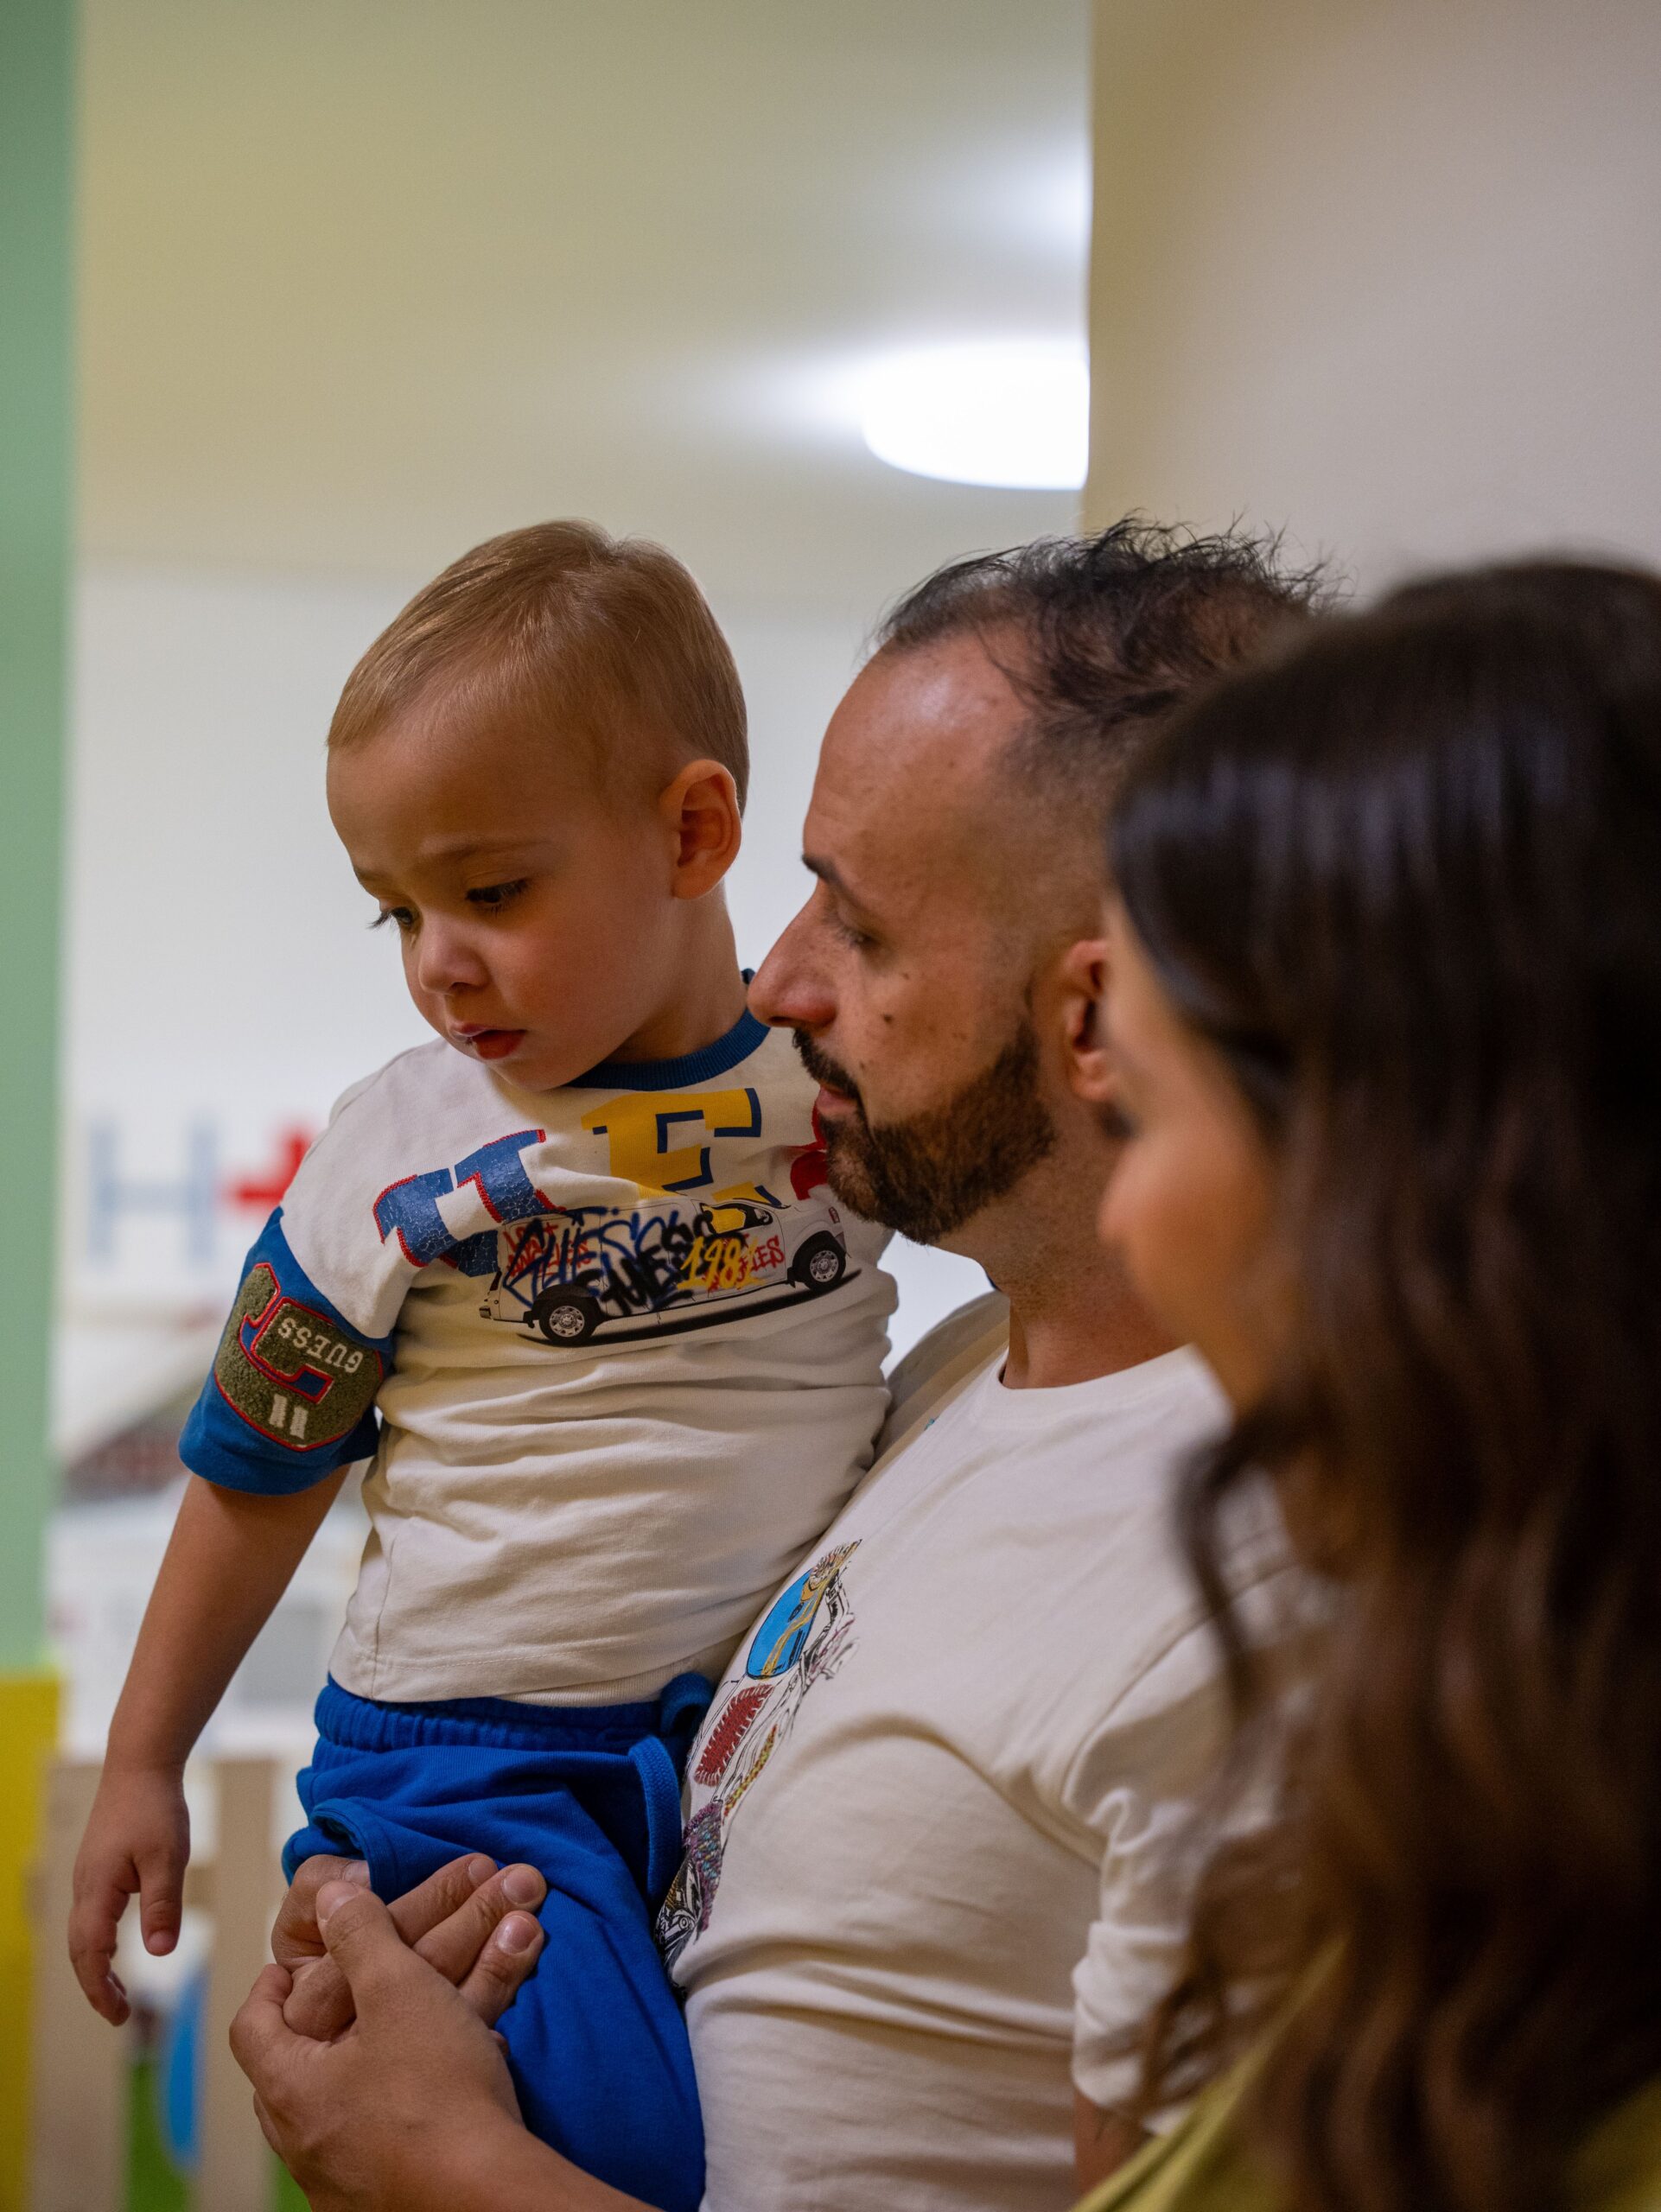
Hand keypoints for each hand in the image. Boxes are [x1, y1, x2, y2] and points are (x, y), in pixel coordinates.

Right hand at [69, 1760, 189, 2022]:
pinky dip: (98, 1942)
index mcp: (97, 1891)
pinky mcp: (96, 1868)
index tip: (119, 2018)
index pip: (90, 1954)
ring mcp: (87, 1878)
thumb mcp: (168, 1858)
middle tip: (120, 2015)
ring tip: (118, 1992)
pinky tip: (115, 1948)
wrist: (139, 1764)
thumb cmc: (156, 1808)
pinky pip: (89, 1916)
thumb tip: (161, 1954)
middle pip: (80, 1950)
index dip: (101, 1989)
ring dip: (96, 1966)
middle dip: (96, 1986)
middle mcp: (84, 1888)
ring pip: (82, 1934)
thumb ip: (162, 1905)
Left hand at [232, 1884, 543, 2211]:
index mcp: (291, 2088)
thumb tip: (332, 1895)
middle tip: (339, 2000)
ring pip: (337, 2107)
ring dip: (361, 2065)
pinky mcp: (383, 2200)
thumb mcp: (400, 1988)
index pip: (251, 2026)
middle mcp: (303, 2143)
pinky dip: (397, 2105)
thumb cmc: (436, 2092)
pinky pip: (378, 2139)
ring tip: (392, 2038)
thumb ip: (362, 1934)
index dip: (268, 1987)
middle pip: (290, 2070)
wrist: (486, 2196)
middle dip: (317, 2027)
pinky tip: (435, 2086)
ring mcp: (340, 2181)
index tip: (285, 1968)